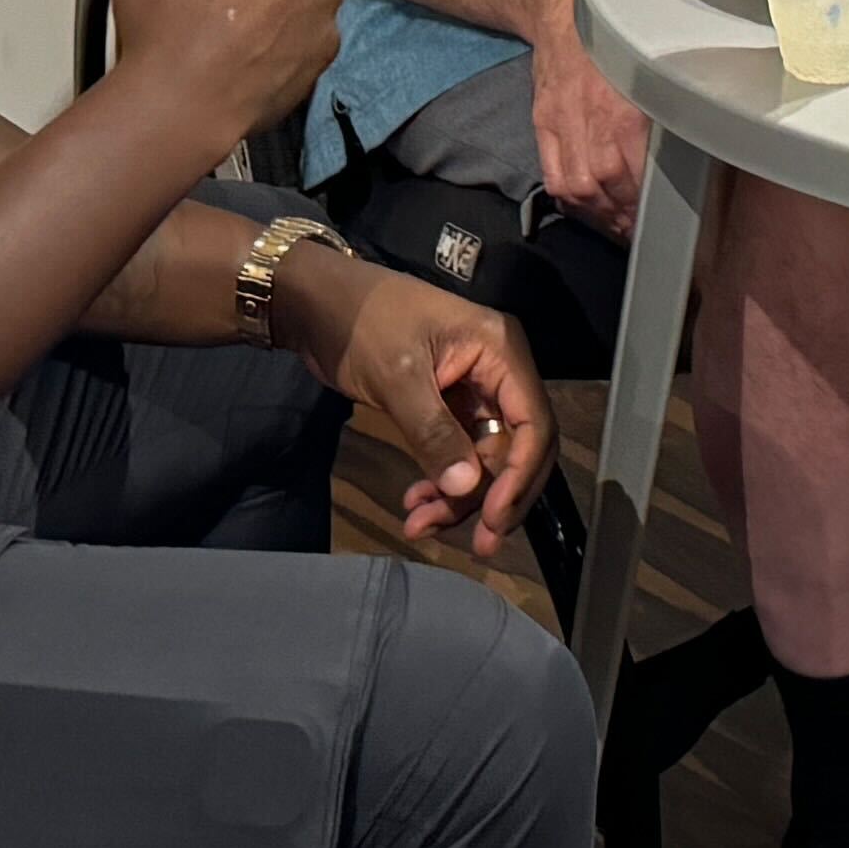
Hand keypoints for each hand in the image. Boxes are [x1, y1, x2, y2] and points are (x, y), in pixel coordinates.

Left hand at [307, 262, 559, 553]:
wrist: (315, 302)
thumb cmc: (360, 323)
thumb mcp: (396, 377)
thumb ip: (434, 433)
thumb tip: (468, 488)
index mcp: (500, 350)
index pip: (533, 422)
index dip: (520, 475)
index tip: (495, 519)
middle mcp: (499, 371)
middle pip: (517, 448)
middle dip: (496, 497)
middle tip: (478, 545)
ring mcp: (475, 391)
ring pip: (486, 460)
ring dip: (460, 498)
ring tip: (419, 524)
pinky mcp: (450, 407)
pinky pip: (460, 456)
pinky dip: (442, 484)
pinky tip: (416, 503)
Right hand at [529, 19, 654, 232]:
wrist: (563, 16)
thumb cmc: (613, 48)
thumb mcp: (646, 77)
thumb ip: (656, 116)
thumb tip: (678, 152)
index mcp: (625, 111)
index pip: (634, 173)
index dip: (642, 203)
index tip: (653, 217)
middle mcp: (592, 121)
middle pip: (605, 185)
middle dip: (622, 215)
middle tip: (634, 228)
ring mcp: (562, 124)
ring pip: (577, 186)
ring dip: (596, 213)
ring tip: (612, 223)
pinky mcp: (542, 124)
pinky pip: (552, 174)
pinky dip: (568, 199)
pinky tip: (583, 206)